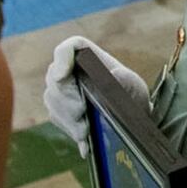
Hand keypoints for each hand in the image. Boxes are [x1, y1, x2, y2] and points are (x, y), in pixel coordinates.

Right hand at [44, 36, 149, 154]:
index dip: (62, 59)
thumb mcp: (134, 86)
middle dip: (67, 98)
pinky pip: (56, 116)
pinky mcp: (59, 110)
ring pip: (53, 99)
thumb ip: (125, 79)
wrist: (130, 118)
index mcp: (89, 56)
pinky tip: (84, 139)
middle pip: (56, 78)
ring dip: (69, 116)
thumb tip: (114, 75)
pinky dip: (70, 128)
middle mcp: (70, 70)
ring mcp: (61, 90)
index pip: (68, 48)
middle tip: (82, 111)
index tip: (62, 76)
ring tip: (86, 129)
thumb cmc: (132, 95)